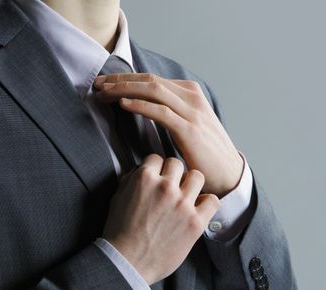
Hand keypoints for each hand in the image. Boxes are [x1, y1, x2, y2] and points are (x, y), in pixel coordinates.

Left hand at [94, 73, 243, 196]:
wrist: (228, 174)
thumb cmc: (204, 153)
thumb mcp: (187, 125)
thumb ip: (170, 112)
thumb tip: (143, 106)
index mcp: (189, 93)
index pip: (151, 79)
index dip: (125, 79)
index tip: (104, 84)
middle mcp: (191, 97)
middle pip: (149, 80)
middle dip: (120, 80)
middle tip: (96, 84)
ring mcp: (192, 112)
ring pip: (152, 91)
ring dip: (124, 89)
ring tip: (103, 93)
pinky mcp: (190, 129)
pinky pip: (160, 112)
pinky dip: (140, 105)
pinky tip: (123, 104)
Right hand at [102, 154, 218, 284]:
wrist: (127, 263)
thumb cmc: (118, 233)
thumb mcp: (116, 200)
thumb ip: (129, 181)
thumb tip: (139, 171)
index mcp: (144, 178)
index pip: (157, 158)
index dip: (156, 169)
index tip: (157, 178)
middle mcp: (165, 187)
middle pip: (177, 164)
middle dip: (173, 175)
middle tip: (171, 188)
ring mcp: (182, 204)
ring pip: (197, 176)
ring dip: (191, 184)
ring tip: (186, 196)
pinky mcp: (195, 222)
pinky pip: (212, 200)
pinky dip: (206, 203)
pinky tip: (198, 209)